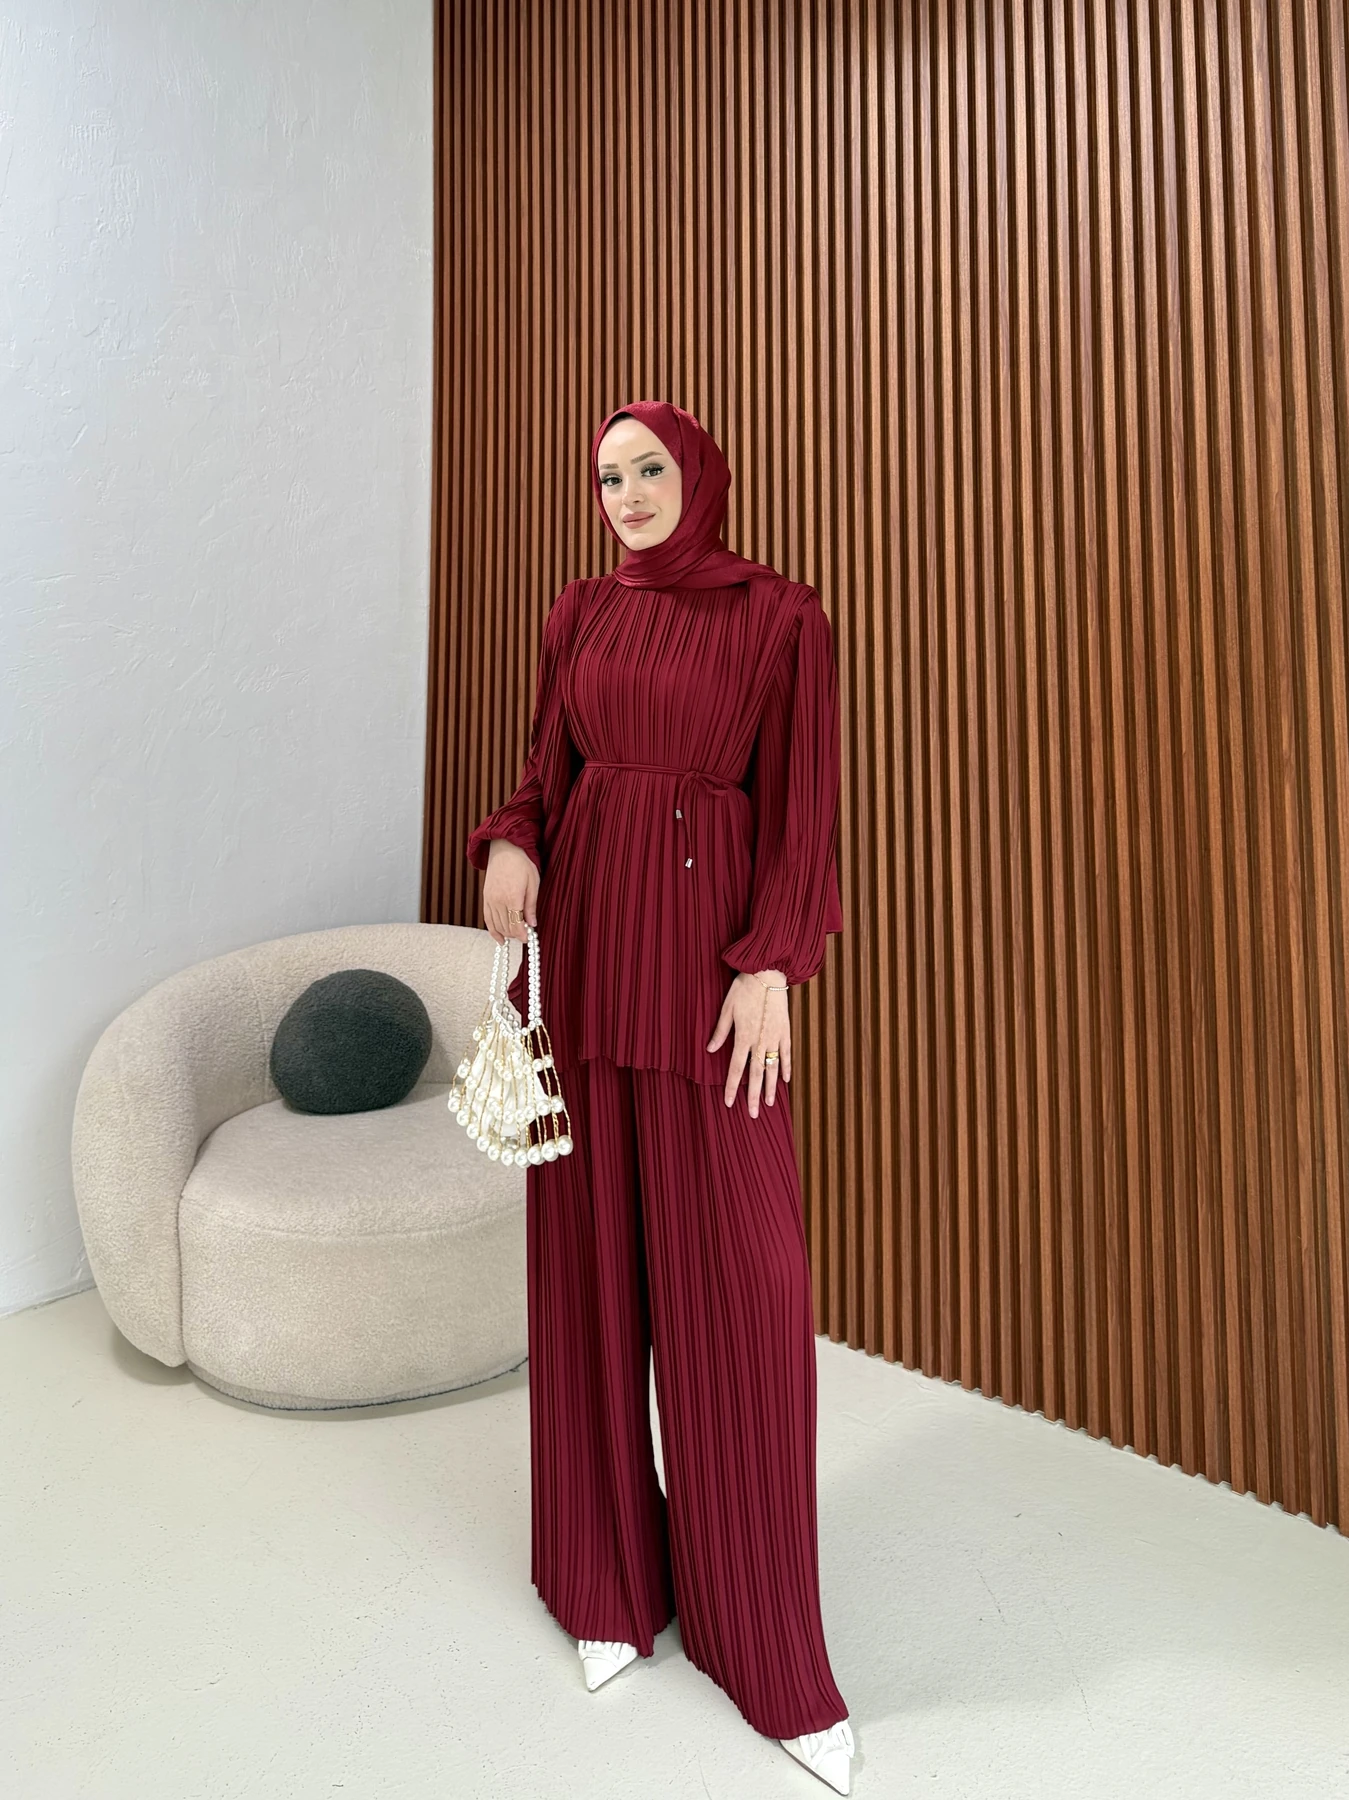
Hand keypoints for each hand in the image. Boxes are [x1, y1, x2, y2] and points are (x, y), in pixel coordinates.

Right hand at [481, 839, 538, 944]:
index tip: (528, 938)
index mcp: (512, 897)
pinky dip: (493, 930)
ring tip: (515, 934)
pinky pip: (487, 918)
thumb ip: (531, 906)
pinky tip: (499, 938)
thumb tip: (532, 924)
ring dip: (506, 933)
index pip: (515, 925)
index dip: (522, 935)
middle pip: (506, 927)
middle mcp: (498, 901)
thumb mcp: (533, 883)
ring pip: (496, 925)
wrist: (504, 848)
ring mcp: (490, 899)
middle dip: (516, 934)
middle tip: (525, 933)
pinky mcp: (485, 897)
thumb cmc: (522, 863)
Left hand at [706, 969, 790, 1116]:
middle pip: (756, 1075)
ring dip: (770, 1087)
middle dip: (753, 1096)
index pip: (735, 1069)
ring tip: (769, 1103)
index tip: (728, 1103)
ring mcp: (774, 1037)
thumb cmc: (743, 988)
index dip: (731, 1088)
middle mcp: (759, 1041)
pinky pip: (786, 1053)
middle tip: (753, 1115)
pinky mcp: (785, 1030)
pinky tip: (785, 1080)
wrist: (767, 973)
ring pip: (772, 1068)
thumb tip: (710, 1050)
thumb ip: (720, 1032)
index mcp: (743, 1037)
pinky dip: (786, 1067)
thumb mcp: (726, 1008)